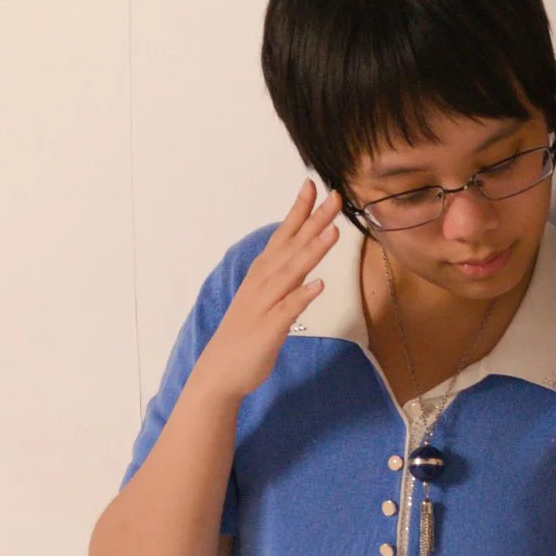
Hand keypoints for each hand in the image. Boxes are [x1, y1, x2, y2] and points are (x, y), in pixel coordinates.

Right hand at [188, 183, 342, 401]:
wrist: (221, 371)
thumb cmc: (246, 334)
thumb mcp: (267, 298)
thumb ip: (284, 277)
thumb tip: (304, 259)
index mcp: (264, 274)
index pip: (284, 235)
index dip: (299, 210)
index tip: (314, 184)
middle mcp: (264, 283)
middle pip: (292, 245)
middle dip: (313, 220)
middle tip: (334, 195)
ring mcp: (266, 304)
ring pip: (291, 272)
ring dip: (311, 250)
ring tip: (332, 230)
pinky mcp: (269, 328)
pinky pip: (288, 310)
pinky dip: (302, 297)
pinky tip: (318, 285)